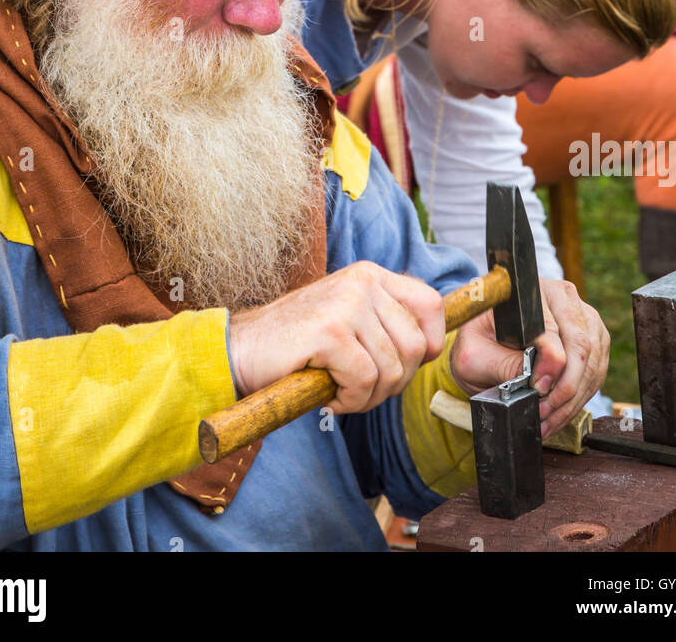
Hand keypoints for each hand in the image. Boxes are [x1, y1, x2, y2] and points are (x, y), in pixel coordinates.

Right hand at [228, 261, 444, 413]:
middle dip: (395, 382)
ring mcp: (347, 305)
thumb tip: (433, 346)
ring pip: (392, 369)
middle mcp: (363, 282)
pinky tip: (327, 394)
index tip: (407, 365)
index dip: (431, 342)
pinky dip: (350, 400)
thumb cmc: (297, 343)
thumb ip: (384, 321)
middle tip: (362, 389)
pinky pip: (365, 381)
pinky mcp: (330, 332)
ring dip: (369, 396)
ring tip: (340, 391)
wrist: (242, 350)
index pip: (430, 303)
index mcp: (370, 275)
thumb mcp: (348, 318)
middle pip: (416, 346)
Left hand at [449, 277, 609, 438]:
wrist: (484, 343)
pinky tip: (558, 414)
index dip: (550, 366)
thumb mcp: (475, 355)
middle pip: (581, 346)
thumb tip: (538, 380)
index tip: (537, 391)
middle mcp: (562, 298)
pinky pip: (596, 373)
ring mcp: (583, 318)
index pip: (553, 329)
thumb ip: (504, 364)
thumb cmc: (478, 343)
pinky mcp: (594, 339)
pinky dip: (580, 399)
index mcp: (530, 292)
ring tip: (548, 419)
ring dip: (573, 398)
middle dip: (565, 388)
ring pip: (593, 363)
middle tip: (544, 411)